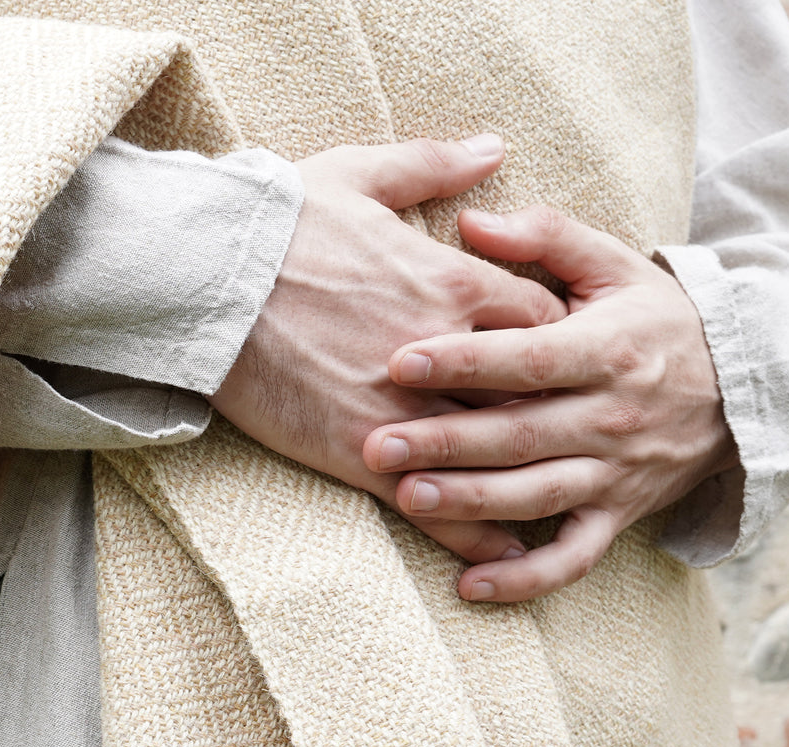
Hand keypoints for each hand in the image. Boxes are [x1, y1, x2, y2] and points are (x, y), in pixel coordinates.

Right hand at [209, 137, 567, 566]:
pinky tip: (499, 554)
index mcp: (453, 284)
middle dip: (560, 418)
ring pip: (491, 459)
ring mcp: (404, 410)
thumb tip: (494, 149)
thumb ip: (435, 164)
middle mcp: (444, 355)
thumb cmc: (279, 221)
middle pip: (531, 396)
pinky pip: (432, 504)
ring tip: (561, 509)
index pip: (543, 320)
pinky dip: (471, 533)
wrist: (205, 279)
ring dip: (529, 484)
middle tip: (584, 439)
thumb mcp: (361, 172)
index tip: (570, 358)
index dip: (563, 341)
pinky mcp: (360, 452)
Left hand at [361, 206, 737, 601]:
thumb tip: (470, 222)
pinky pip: (573, 558)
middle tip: (376, 445)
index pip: (528, 359)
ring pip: (537, 495)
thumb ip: (545, 237)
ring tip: (409, 499)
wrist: (743, 385)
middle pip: (520, 434)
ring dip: (473, 502)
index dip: (464, 360)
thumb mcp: (614, 264)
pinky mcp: (619, 515)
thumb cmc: (656, 319)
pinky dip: (527, 580)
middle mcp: (611, 417)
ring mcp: (616, 473)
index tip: (400, 360)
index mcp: (607, 350)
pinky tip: (471, 586)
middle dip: (446, 442)